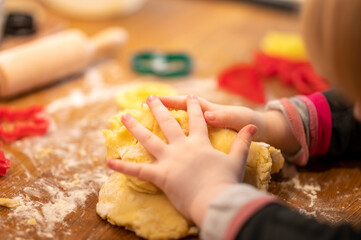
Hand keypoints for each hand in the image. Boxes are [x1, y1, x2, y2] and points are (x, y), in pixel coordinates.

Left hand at [107, 95, 256, 226]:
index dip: (194, 107)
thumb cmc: (227, 181)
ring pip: (148, 139)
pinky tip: (108, 161)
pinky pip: (138, 171)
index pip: (198, 120)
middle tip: (149, 98)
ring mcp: (169, 160)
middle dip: (159, 109)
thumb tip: (253, 127)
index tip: (189, 96)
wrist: (217, 199)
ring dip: (135, 127)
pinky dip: (123, 167)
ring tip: (123, 116)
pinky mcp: (160, 175)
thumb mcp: (237, 160)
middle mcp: (182, 147)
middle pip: (168, 123)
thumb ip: (243, 142)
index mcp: (200, 143)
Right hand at [159, 96, 299, 154]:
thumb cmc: (250, 122)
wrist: (261, 133)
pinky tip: (165, 147)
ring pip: (181, 124)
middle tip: (144, 107)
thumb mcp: (239, 118)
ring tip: (148, 124)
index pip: (186, 103)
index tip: (154, 100)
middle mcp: (203, 118)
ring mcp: (203, 130)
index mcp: (209, 111)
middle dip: (163, 108)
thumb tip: (207, 116)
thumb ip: (224, 116)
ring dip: (166, 122)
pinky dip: (175, 139)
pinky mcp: (205, 141)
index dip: (170, 101)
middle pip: (179, 111)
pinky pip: (187, 137)